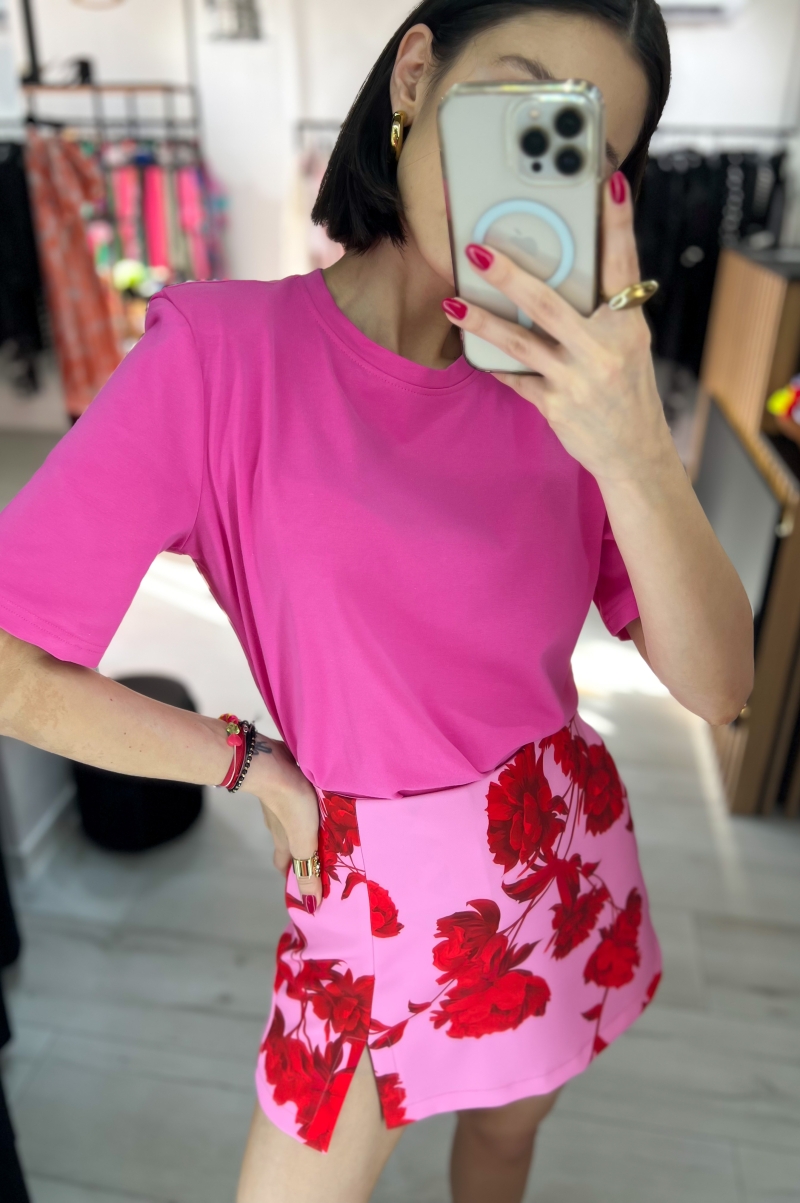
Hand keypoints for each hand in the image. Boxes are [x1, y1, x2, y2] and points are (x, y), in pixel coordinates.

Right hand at [244, 733, 322, 911]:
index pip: (285, 865)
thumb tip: (310, 905)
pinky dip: (304, 805)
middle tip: (318, 855)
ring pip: (291, 820)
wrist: (272, 765)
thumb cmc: (291, 805)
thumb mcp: (304, 842)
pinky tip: (316, 800)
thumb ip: (308, 870)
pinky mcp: (285, 783)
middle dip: (300, 851)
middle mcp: (278, 824)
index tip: (304, 884)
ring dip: (303, 826)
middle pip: (288, 842)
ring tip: (323, 827)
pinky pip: (295, 799)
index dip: (293, 876)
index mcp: (283, 842)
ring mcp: (279, 803)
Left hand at [442, 172, 672, 484]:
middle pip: (549, 304)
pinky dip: (494, 363)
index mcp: (628, 324)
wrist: (633, 449)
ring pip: (521, 343)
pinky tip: (470, 347)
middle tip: (478, 250)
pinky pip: (517, 378)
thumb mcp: (627, 342)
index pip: (623, 264)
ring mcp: (577, 379)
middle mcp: (603, 349)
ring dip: (482, 321)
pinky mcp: (556, 405)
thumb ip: (602, 308)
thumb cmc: (626, 385)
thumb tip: (570, 264)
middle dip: (510, 276)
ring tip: (453, 302)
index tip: (611, 184)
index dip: (619, 223)